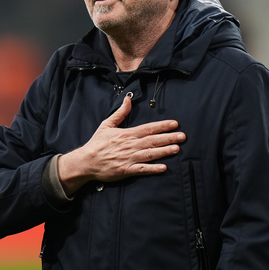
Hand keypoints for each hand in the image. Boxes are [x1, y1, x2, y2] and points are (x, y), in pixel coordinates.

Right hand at [57, 96, 184, 195]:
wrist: (86, 161)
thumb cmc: (97, 143)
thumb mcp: (107, 124)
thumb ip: (120, 113)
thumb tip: (128, 99)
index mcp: (127, 134)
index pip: (148, 128)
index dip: (162, 126)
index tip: (174, 124)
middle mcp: (130, 145)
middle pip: (152, 140)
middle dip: (168, 137)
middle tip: (182, 136)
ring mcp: (128, 158)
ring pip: (149, 154)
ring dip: (164, 151)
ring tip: (177, 148)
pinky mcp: (126, 170)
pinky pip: (142, 169)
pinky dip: (152, 169)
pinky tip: (163, 168)